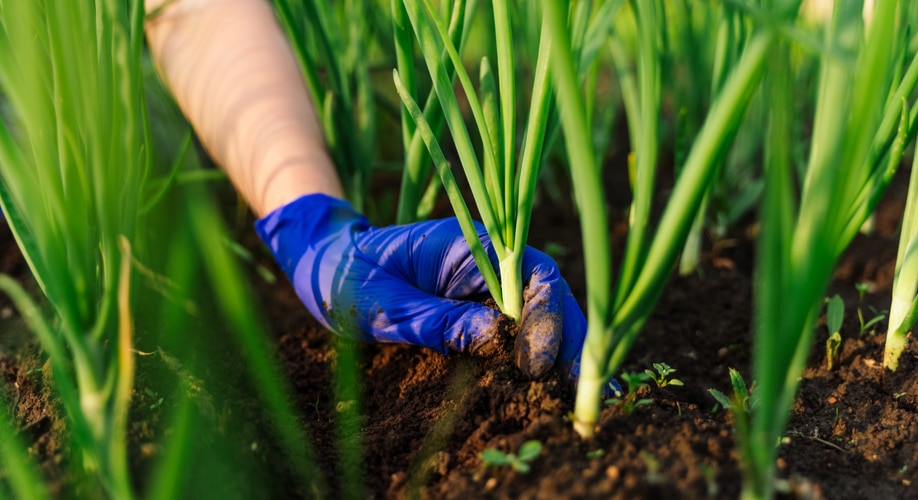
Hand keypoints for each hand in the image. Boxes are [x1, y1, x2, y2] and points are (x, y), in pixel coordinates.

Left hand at [256, 193, 586, 380]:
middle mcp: (492, 261)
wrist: (329, 268)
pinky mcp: (483, 309)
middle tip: (588, 394)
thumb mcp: (385, 304)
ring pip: (545, 316)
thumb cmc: (350, 278)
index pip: (532, 275)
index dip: (546, 319)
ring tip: (587, 400)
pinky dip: (545, 359)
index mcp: (472, 244)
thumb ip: (439, 321)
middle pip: (551, 297)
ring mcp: (490, 285)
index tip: (538, 365)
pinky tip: (563, 390)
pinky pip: (523, 331)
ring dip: (566, 355)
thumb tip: (497, 341)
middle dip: (572, 343)